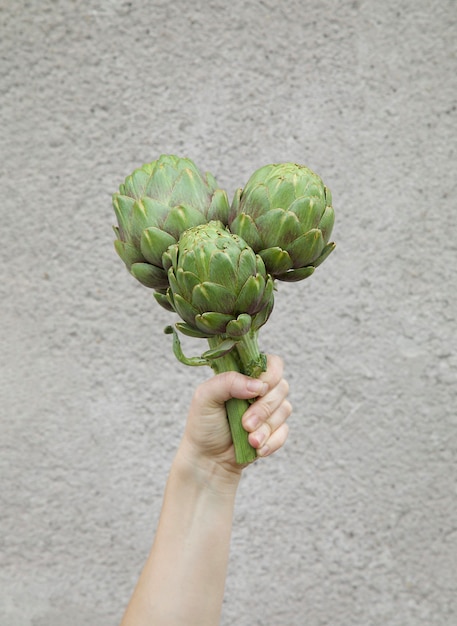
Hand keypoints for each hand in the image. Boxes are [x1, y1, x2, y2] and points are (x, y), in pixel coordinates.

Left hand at [179, 354, 290, 472]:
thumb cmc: (203, 424)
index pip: (271, 364)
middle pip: (281, 387)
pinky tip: (257, 448)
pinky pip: (284, 431)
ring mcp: (269, 410)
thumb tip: (258, 385)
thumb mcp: (205, 396)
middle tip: (245, 423)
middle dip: (264, 408)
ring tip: (249, 439)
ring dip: (266, 427)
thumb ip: (228, 382)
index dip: (270, 375)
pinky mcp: (275, 430)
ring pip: (285, 410)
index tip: (258, 390)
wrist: (208, 459)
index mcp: (244, 375)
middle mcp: (259, 390)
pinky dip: (271, 441)